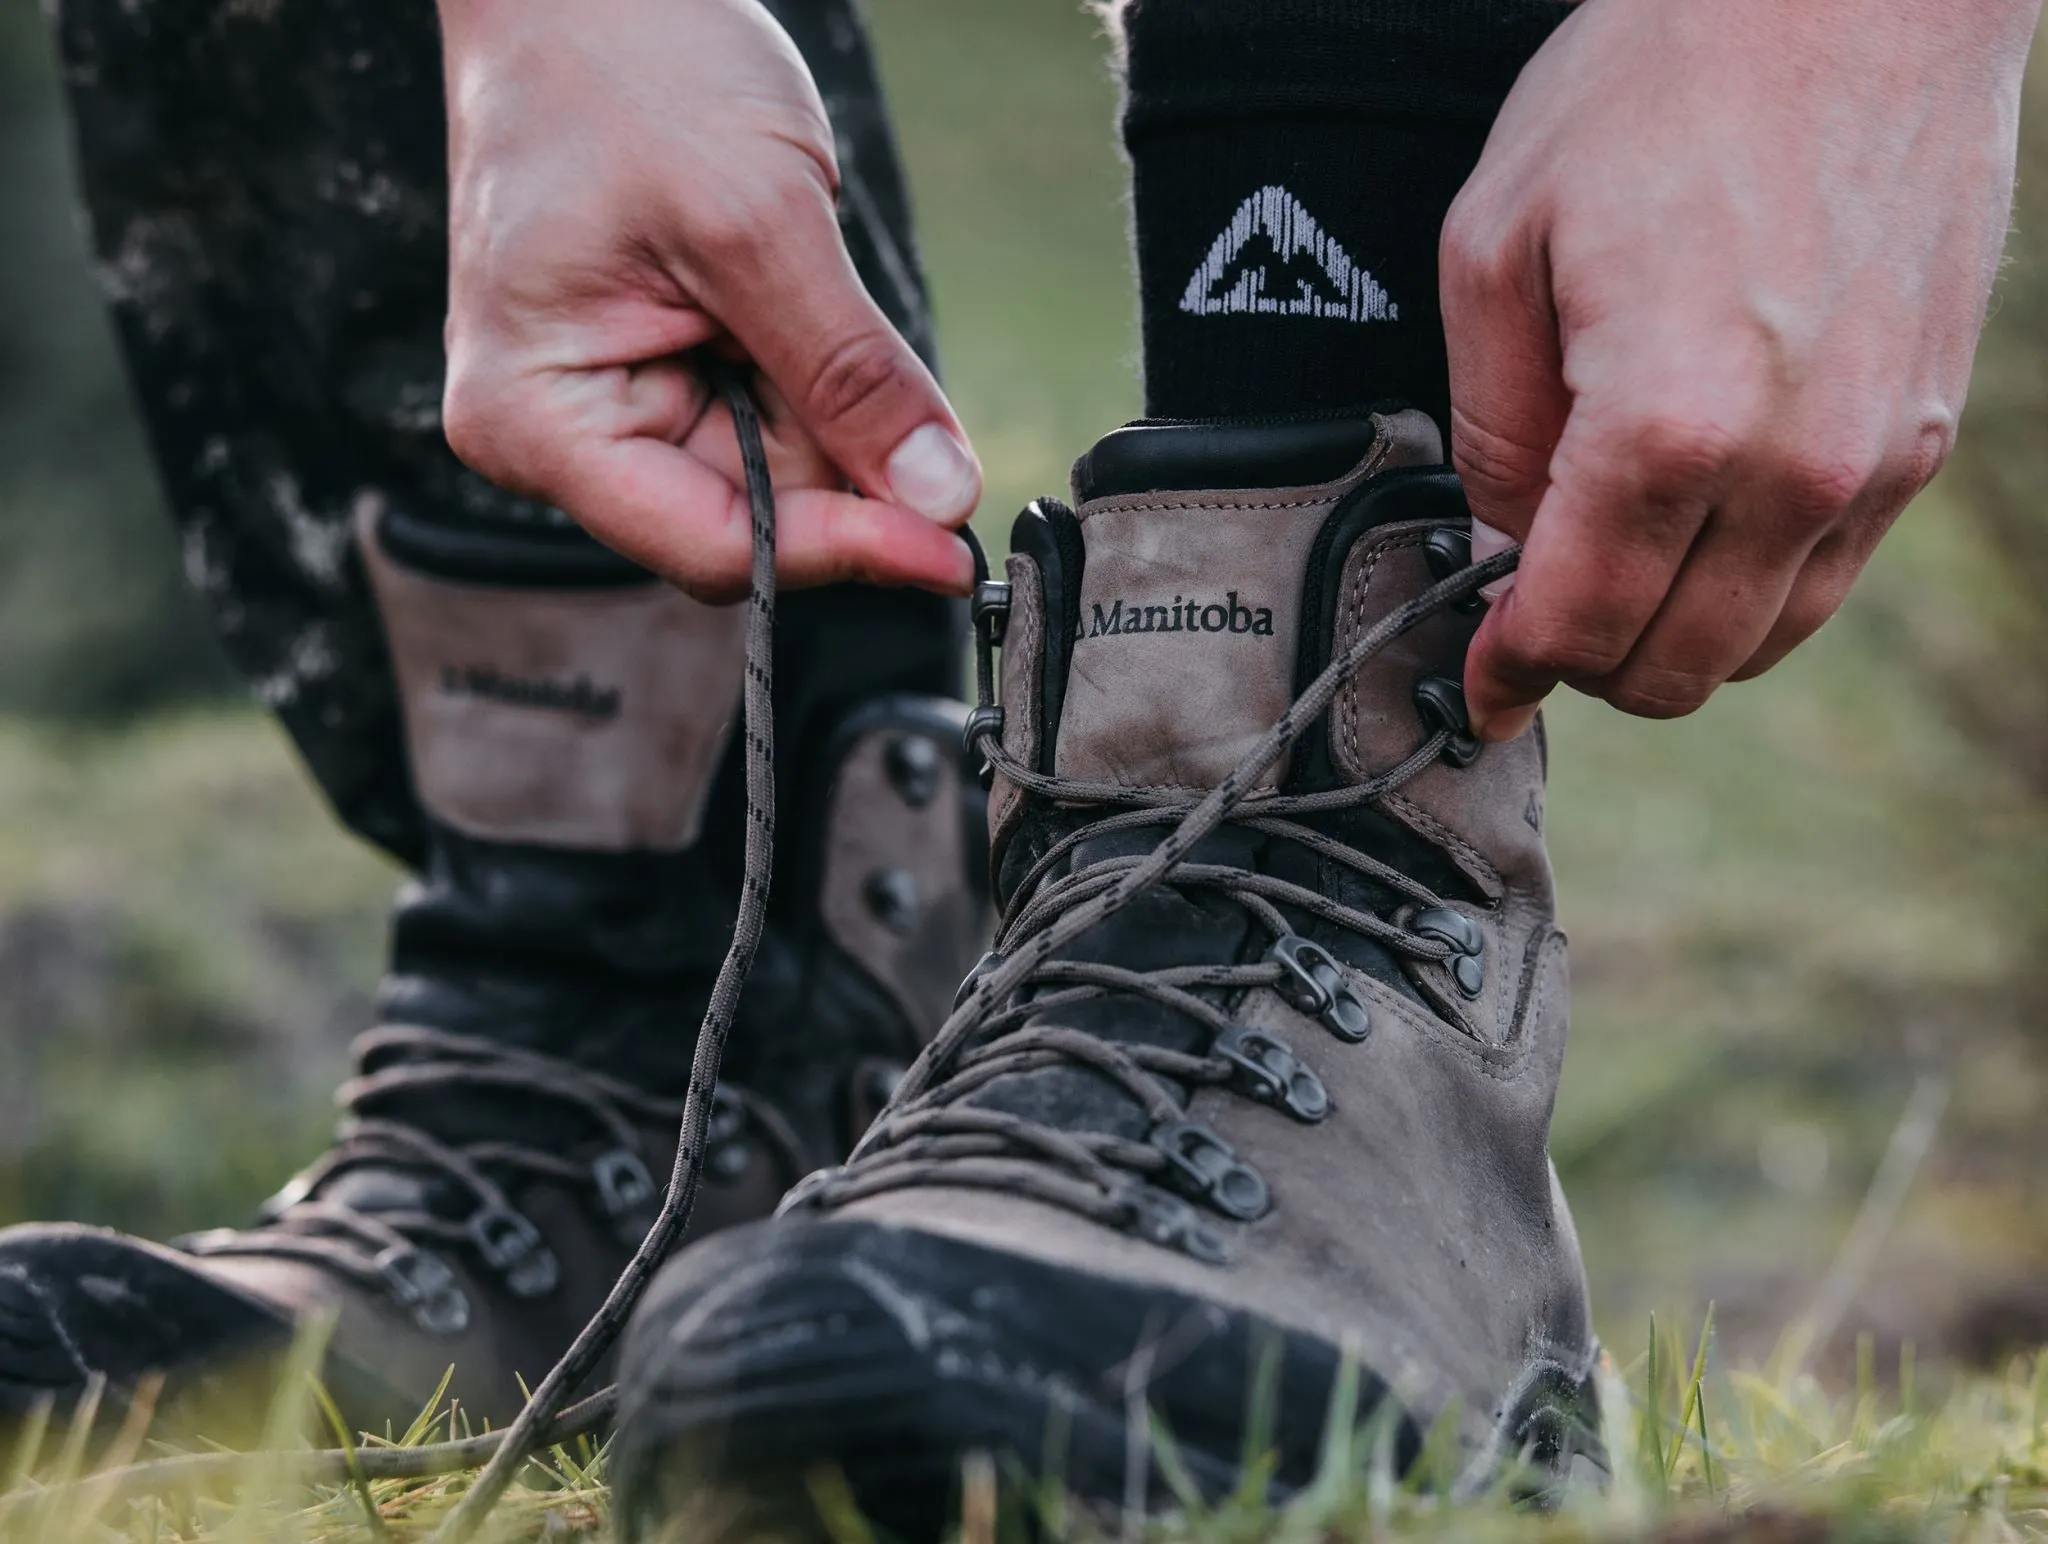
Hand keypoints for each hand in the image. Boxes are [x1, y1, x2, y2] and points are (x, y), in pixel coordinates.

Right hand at [437, 0, 980, 601]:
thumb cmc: (624, 66)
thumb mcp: (757, 222)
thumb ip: (850, 374)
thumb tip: (938, 495)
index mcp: (536, 420)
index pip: (712, 547)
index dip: (843, 552)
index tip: (949, 544)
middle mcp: (558, 435)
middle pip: (746, 523)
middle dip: (842, 474)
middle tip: (911, 406)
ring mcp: (608, 406)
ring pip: (770, 477)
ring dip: (829, 416)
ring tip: (807, 291)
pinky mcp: (657, 373)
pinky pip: (764, 421)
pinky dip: (814, 384)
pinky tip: (800, 300)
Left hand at [1441, 0, 2037, 739]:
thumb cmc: (1668, 82)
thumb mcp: (1498, 247)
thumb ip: (1493, 428)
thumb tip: (1505, 544)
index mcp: (1668, 424)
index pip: (1575, 626)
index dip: (1508, 670)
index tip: (1479, 679)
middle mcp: (1793, 465)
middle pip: (1672, 666)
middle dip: (1582, 667)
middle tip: (1529, 624)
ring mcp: (1879, 455)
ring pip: (1758, 642)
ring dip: (1671, 643)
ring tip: (1610, 581)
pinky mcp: (1927, 430)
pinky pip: (1829, 576)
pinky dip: (1750, 592)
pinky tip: (1697, 536)